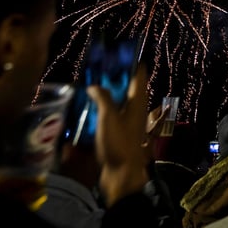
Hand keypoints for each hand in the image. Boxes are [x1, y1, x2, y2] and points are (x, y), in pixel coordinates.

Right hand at [87, 63, 150, 205]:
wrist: (122, 175)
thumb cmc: (119, 144)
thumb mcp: (109, 117)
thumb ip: (103, 98)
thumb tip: (95, 85)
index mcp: (138, 102)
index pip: (139, 75)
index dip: (131, 62)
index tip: (118, 52)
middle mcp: (136, 109)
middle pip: (128, 87)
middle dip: (115, 76)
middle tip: (98, 67)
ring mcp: (128, 122)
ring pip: (119, 101)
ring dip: (107, 92)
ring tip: (89, 84)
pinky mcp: (119, 133)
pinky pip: (112, 115)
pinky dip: (102, 108)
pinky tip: (88, 108)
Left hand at [143, 102, 168, 146]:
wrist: (147, 139)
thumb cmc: (153, 130)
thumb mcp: (161, 121)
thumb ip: (165, 113)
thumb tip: (169, 106)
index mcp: (153, 113)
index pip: (161, 106)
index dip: (166, 106)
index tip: (172, 105)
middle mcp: (151, 115)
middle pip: (160, 111)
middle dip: (166, 112)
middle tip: (172, 113)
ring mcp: (151, 120)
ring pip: (159, 116)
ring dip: (165, 117)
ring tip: (170, 120)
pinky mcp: (151, 124)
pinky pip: (158, 120)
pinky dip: (162, 121)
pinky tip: (165, 125)